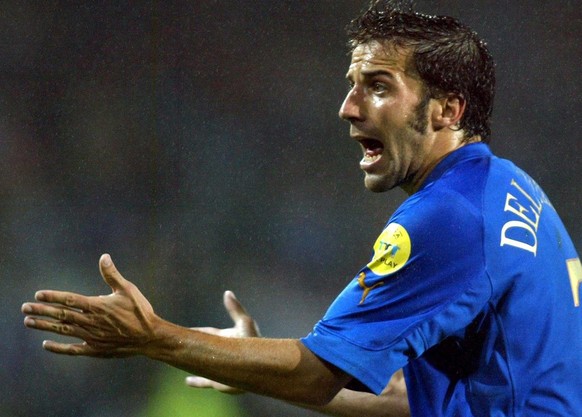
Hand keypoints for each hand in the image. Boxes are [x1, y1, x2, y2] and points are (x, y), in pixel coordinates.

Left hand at [21, 254, 158, 356]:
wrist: (149, 337)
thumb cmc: (140, 311)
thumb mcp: (128, 289)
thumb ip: (112, 275)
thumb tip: (104, 257)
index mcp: (97, 306)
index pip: (70, 300)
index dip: (53, 297)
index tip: (38, 295)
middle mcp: (91, 322)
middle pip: (62, 315)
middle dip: (42, 311)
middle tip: (25, 308)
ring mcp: (91, 337)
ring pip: (63, 331)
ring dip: (45, 326)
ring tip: (29, 322)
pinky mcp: (95, 349)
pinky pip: (72, 349)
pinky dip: (58, 347)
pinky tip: (46, 344)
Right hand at [185, 291, 259, 392]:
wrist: (261, 369)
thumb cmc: (254, 345)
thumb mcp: (244, 324)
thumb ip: (235, 309)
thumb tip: (227, 292)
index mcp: (225, 339)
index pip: (205, 333)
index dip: (195, 331)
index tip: (180, 330)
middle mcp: (220, 353)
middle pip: (200, 348)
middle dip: (188, 345)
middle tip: (172, 341)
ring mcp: (219, 367)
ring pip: (199, 364)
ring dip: (189, 362)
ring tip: (176, 359)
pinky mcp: (219, 381)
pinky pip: (204, 382)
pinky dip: (196, 381)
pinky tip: (187, 381)